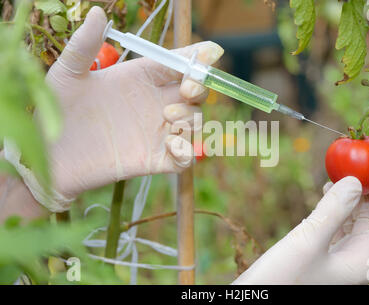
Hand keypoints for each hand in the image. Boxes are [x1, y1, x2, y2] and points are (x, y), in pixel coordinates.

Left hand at [45, 7, 222, 199]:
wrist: (50, 156)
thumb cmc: (56, 111)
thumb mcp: (68, 74)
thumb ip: (85, 45)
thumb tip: (97, 12)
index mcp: (139, 78)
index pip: (177, 63)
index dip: (197, 57)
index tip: (211, 52)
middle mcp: (154, 103)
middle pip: (194, 92)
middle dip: (199, 87)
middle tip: (187, 89)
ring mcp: (157, 132)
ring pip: (195, 121)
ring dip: (192, 117)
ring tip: (168, 117)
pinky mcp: (156, 159)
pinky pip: (186, 157)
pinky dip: (188, 152)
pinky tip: (172, 147)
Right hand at [233, 173, 368, 283]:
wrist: (258, 296)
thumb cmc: (282, 278)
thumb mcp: (308, 241)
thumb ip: (333, 211)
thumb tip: (356, 181)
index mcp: (361, 262)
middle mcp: (353, 260)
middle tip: (358, 166)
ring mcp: (336, 258)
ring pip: (353, 222)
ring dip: (350, 198)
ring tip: (340, 175)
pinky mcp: (319, 254)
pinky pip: (335, 226)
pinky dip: (334, 207)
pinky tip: (326, 193)